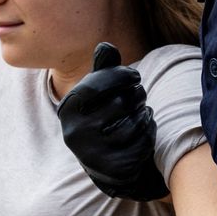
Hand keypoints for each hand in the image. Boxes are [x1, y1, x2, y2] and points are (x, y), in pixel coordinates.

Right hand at [56, 42, 169, 201]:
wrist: (105, 160)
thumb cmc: (103, 115)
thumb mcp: (98, 92)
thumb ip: (103, 69)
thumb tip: (106, 47)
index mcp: (67, 110)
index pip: (95, 85)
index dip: (120, 76)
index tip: (135, 76)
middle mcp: (74, 133)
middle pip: (119, 103)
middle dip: (136, 95)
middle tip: (139, 96)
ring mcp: (93, 154)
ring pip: (134, 122)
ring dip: (145, 113)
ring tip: (141, 112)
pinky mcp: (113, 168)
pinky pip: (143, 141)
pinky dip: (149, 132)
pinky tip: (144, 129)